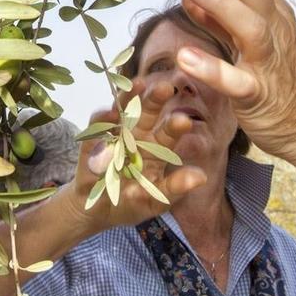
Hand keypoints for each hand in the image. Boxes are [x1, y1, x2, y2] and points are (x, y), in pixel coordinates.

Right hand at [62, 78, 205, 234]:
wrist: (97, 210)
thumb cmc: (132, 204)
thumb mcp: (154, 200)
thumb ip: (175, 187)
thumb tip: (201, 177)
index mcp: (158, 147)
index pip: (169, 131)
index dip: (175, 125)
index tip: (184, 120)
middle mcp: (139, 134)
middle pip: (148, 111)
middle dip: (155, 99)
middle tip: (166, 87)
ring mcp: (116, 132)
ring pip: (123, 109)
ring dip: (129, 97)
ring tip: (137, 85)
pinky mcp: (94, 136)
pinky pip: (98, 122)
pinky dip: (103, 117)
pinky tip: (109, 113)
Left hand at [168, 0, 295, 163]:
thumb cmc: (281, 78)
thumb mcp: (249, 40)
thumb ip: (218, 17)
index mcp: (268, 10)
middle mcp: (272, 27)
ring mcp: (268, 61)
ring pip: (248, 26)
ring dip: (218, 2)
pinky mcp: (260, 95)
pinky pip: (236, 81)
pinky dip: (212, 68)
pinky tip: (184, 56)